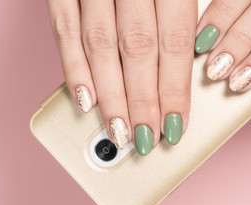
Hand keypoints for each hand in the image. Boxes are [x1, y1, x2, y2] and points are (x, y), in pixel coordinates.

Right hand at [46, 0, 196, 154]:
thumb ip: (180, 21)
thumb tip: (186, 73)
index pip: (175, 42)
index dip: (174, 89)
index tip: (174, 124)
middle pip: (138, 50)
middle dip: (142, 102)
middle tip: (145, 138)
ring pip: (100, 47)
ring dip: (111, 96)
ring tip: (119, 130)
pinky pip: (64, 29)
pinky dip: (74, 68)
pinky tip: (86, 100)